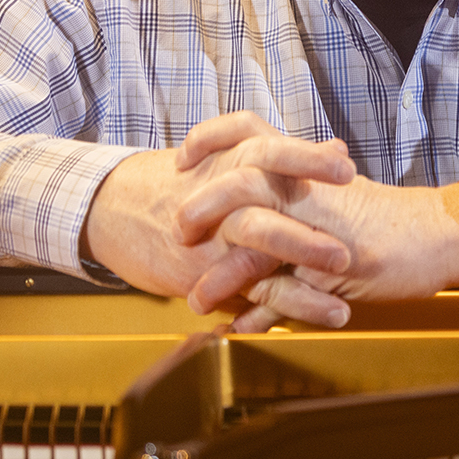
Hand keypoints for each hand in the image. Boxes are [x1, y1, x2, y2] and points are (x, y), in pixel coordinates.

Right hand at [82, 112, 357, 329]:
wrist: (111, 207)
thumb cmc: (181, 181)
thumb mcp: (227, 156)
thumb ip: (284, 155)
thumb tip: (338, 145)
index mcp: (234, 160)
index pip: (270, 149)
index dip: (307, 157)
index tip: (347, 164)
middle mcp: (224, 194)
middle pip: (263, 198)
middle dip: (304, 220)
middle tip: (345, 242)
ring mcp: (214, 235)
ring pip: (258, 242)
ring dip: (301, 258)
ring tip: (341, 279)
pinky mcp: (206, 273)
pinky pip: (253, 290)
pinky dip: (290, 304)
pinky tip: (324, 312)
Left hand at [174, 142, 458, 330]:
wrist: (449, 234)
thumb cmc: (400, 220)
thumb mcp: (348, 197)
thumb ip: (312, 193)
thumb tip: (295, 186)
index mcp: (311, 169)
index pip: (251, 131)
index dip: (212, 138)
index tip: (184, 157)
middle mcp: (313, 190)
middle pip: (241, 183)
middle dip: (203, 208)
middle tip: (180, 230)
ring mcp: (325, 228)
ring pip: (258, 242)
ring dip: (223, 275)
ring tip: (198, 299)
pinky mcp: (340, 266)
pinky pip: (289, 291)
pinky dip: (262, 314)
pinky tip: (243, 329)